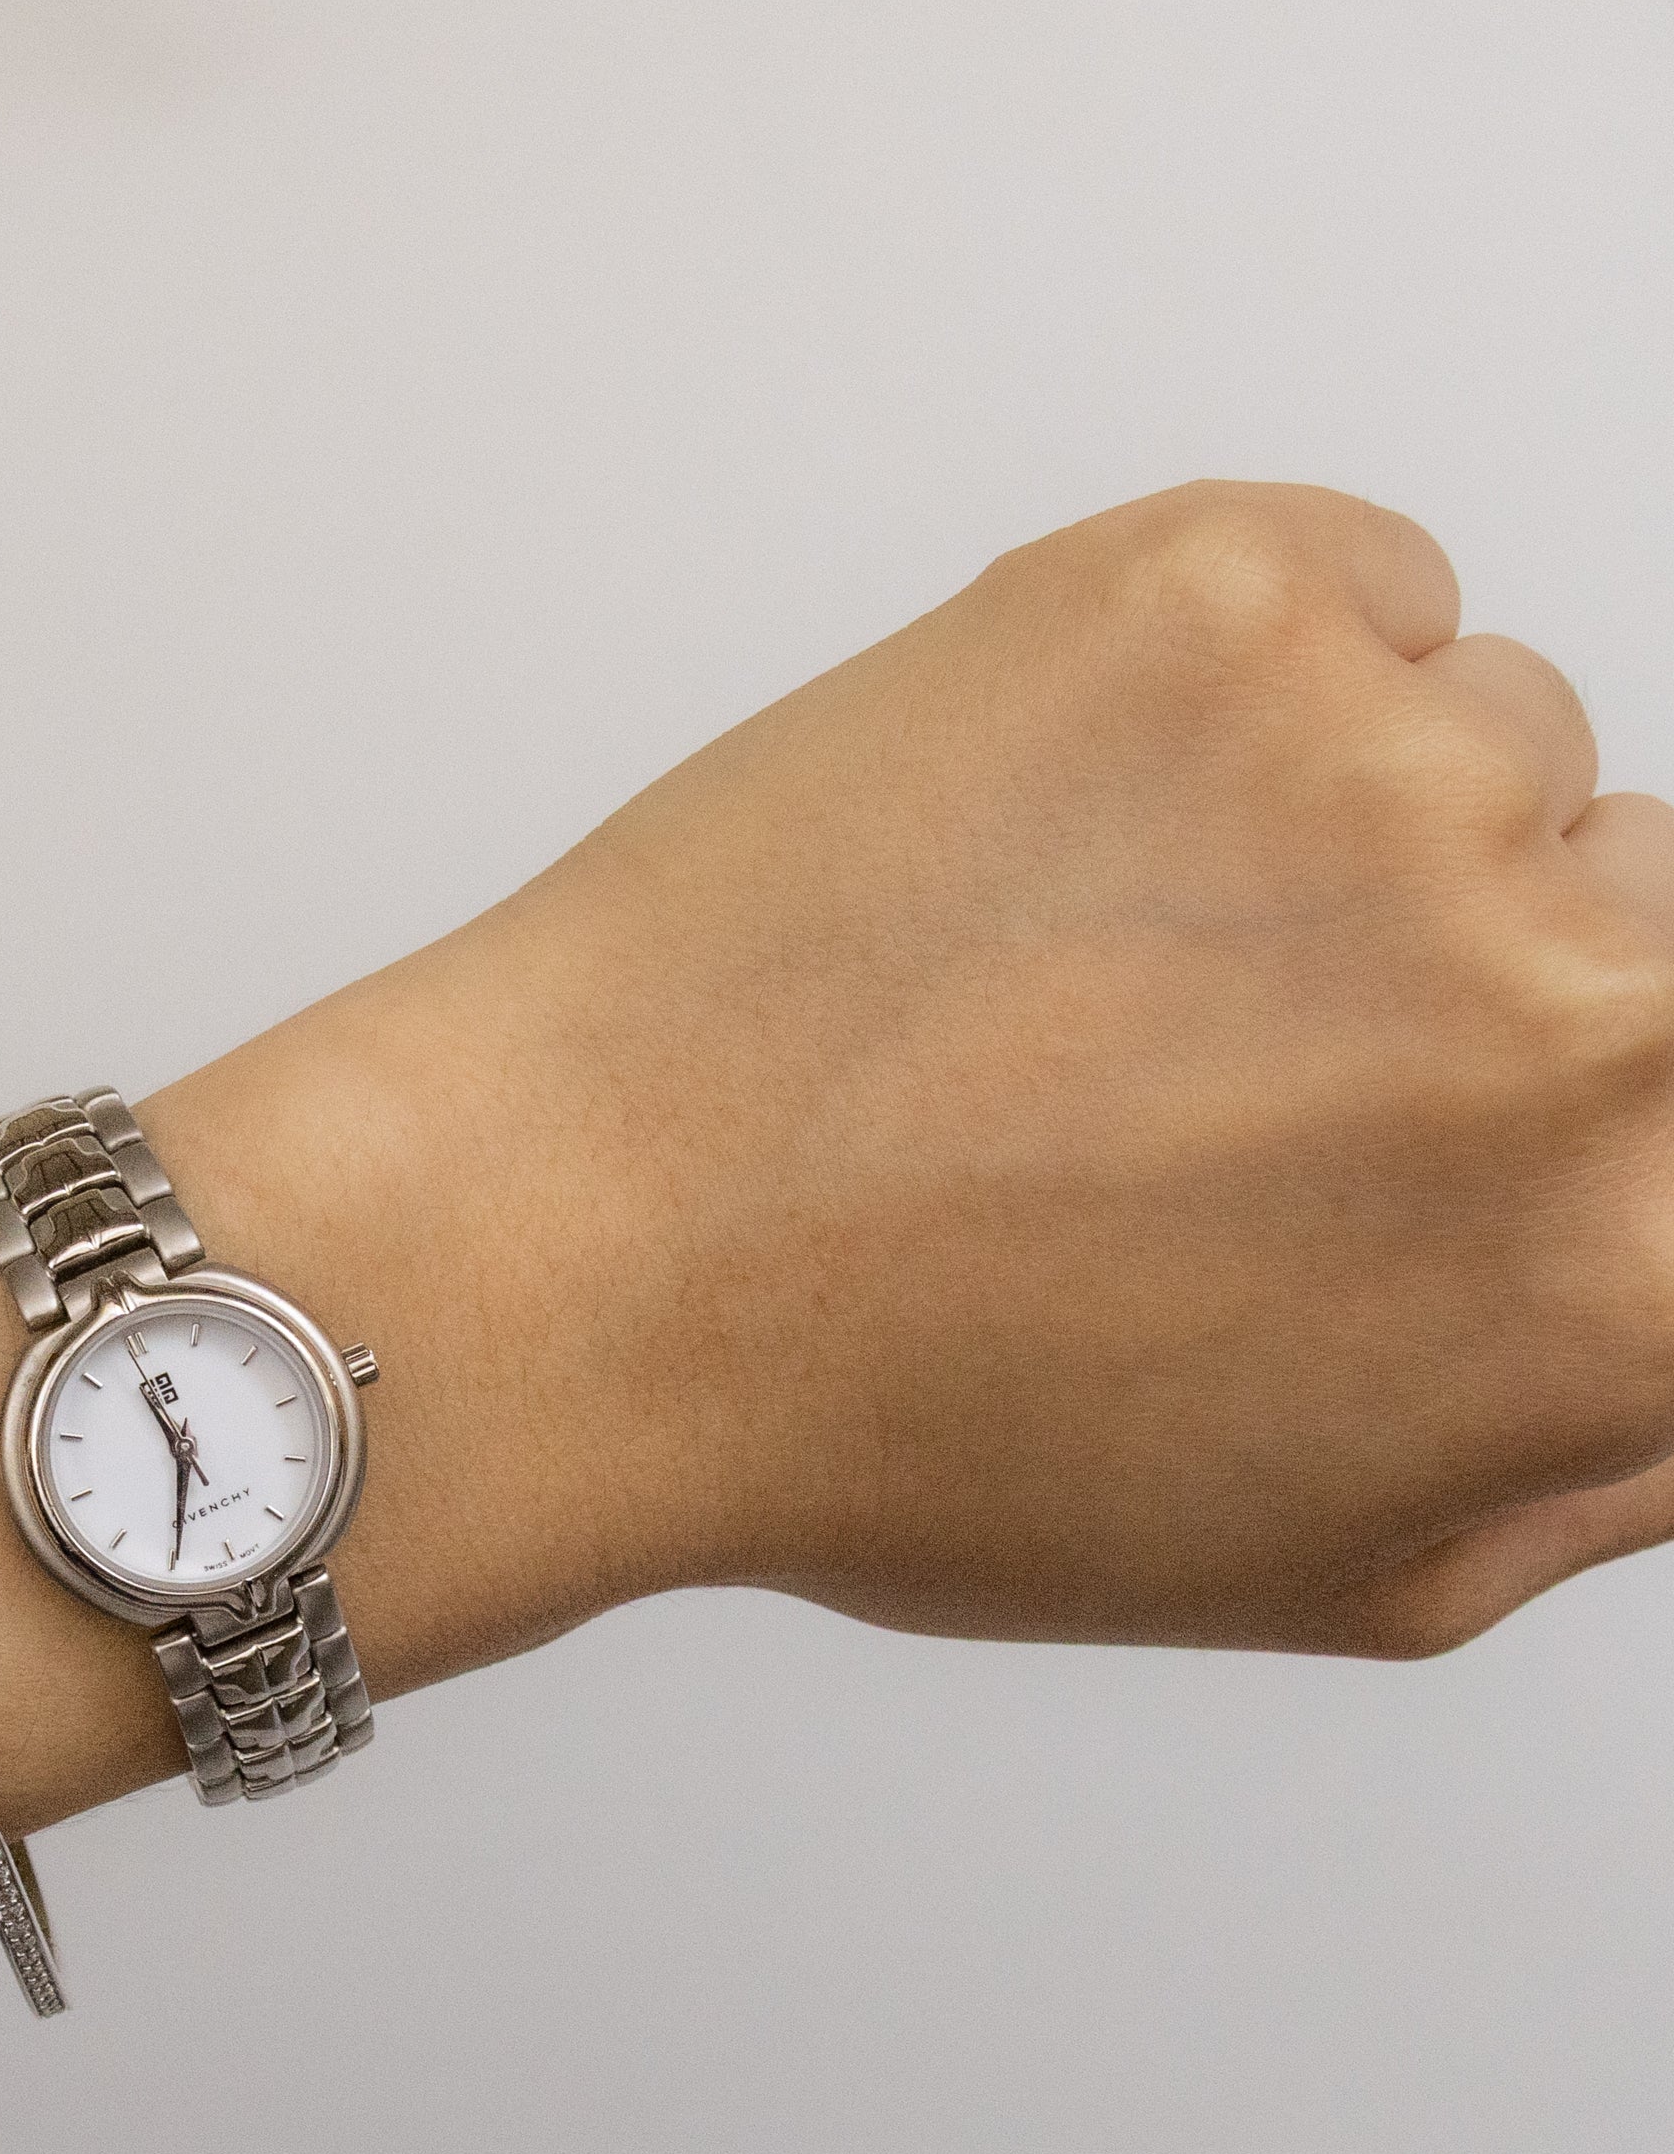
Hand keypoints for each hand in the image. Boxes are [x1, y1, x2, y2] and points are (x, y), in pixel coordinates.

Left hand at [160, 480, 1673, 1668]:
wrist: (587, 1252)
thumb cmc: (894, 1423)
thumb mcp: (1330, 1560)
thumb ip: (1619, 1438)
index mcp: (1635, 1263)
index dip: (1593, 1085)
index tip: (1430, 1086)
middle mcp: (1567, 1012)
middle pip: (1655, 893)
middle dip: (1474, 970)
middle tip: (1209, 1071)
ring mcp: (1388, 778)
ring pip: (1484, 741)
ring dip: (1319, 833)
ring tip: (1077, 975)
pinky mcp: (1216, 601)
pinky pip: (1355, 594)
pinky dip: (1229, 684)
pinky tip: (1047, 838)